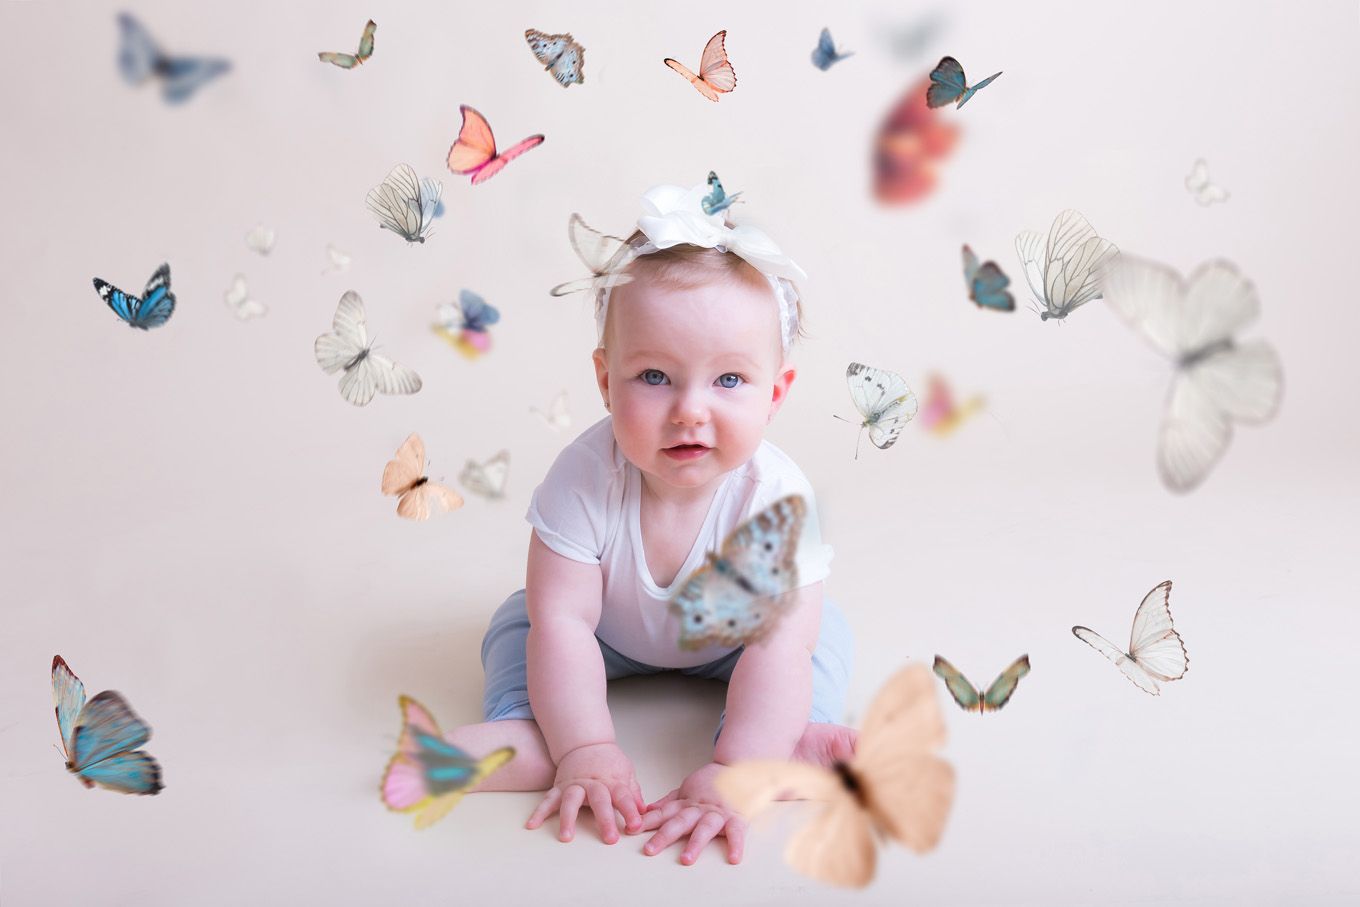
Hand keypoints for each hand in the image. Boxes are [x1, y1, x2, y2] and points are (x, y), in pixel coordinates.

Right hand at [526, 742, 644, 844]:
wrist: (585, 743)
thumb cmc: (608, 763)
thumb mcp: (626, 772)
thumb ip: (634, 793)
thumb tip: (645, 812)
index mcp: (612, 781)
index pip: (624, 797)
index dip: (631, 811)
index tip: (636, 826)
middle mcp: (593, 784)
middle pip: (600, 801)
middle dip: (605, 820)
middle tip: (610, 839)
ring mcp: (574, 785)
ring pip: (571, 801)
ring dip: (568, 819)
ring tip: (566, 837)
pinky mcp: (559, 787)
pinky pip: (548, 800)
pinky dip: (539, 812)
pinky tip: (532, 825)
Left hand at [637, 762, 746, 864]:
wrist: (738, 768)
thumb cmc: (711, 784)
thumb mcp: (687, 790)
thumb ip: (669, 803)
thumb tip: (647, 811)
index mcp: (686, 804)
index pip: (663, 813)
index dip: (647, 822)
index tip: (631, 830)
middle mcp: (699, 809)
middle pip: (679, 822)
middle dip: (663, 836)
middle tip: (649, 849)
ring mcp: (718, 813)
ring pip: (705, 828)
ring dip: (695, 843)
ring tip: (686, 859)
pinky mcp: (737, 817)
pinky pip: (736, 832)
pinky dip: (736, 844)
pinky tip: (733, 858)